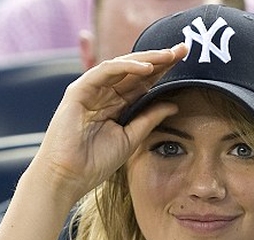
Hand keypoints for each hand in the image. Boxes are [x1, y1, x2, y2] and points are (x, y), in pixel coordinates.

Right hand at [32, 43, 188, 202]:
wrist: (68, 177)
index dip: (163, 72)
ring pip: (121, 66)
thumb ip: (150, 119)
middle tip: (183, 49)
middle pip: (135, 71)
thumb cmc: (95, 162)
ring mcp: (91, 91)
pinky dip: (125, 67)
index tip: (185, 63)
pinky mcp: (78, 91)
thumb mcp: (131, 138)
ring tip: (169, 55)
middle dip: (159, 59)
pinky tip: (147, 68)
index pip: (142, 83)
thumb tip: (173, 104)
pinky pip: (104, 72)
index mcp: (116, 105)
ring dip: (146, 59)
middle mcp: (104, 94)